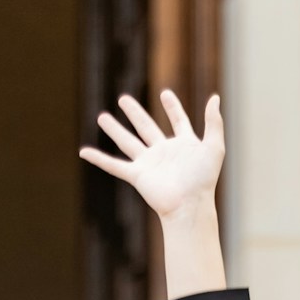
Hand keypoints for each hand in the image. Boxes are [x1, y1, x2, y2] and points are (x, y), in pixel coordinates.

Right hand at [81, 90, 226, 296]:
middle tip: (123, 99)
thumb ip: (214, 122)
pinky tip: (84, 152)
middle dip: (135, 113)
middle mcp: (165, 152)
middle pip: (146, 127)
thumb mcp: (214, 146)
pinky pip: (114, 166)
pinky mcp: (137, 175)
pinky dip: (98, 159)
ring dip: (114, 130)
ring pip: (128, 141)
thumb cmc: (204, 180)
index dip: (172, 108)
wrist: (190, 205)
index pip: (178, 121)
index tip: (165, 94)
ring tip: (101, 117)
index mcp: (184, 144)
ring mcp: (149, 163)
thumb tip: (215, 98)